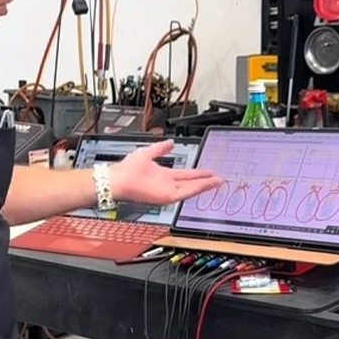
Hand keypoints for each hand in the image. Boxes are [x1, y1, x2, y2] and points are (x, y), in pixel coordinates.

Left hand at [109, 139, 223, 204]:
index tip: (210, 171)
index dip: (199, 173)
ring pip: (191, 188)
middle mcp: (166, 184)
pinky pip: (186, 193)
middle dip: (206, 181)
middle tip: (220, 179)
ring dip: (205, 185)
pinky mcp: (166, 197)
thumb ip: (160, 148)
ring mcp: (167, 191)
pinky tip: (207, 184)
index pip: (185, 174)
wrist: (117, 179)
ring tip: (218, 182)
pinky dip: (198, 189)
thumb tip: (171, 142)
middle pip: (191, 182)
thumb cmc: (126, 169)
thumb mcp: (148, 153)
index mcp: (163, 175)